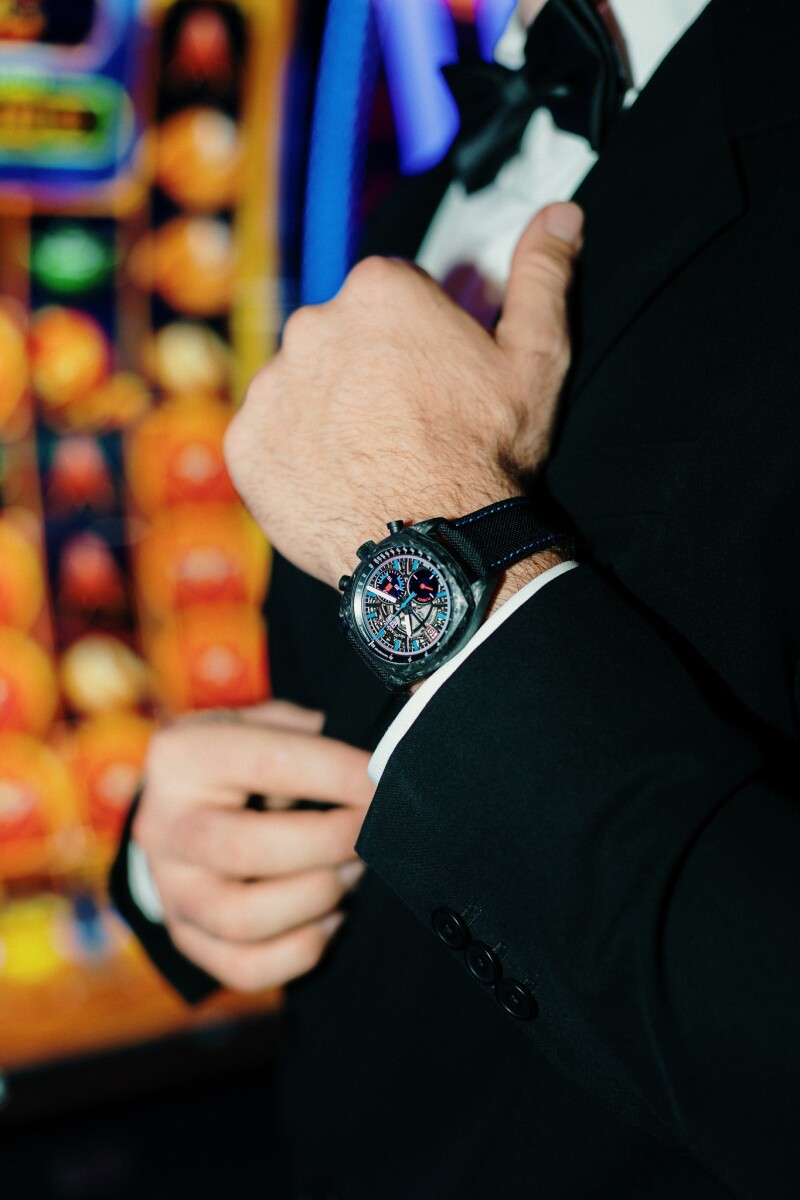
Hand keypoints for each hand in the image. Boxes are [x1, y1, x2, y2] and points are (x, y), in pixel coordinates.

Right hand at [132, 700, 374, 992]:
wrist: (176, 804)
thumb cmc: (238, 760)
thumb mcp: (262, 723)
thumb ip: (308, 732)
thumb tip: (377, 753)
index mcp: (183, 757)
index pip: (270, 762)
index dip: (338, 774)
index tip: (383, 784)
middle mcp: (164, 825)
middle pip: (249, 849)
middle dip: (328, 843)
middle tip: (369, 834)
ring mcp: (170, 888)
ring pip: (242, 919)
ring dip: (315, 899)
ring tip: (352, 875)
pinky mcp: (184, 936)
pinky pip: (244, 967)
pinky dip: (299, 951)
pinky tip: (329, 921)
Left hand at [224, 202, 582, 588]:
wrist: (432, 550)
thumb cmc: (487, 454)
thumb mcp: (535, 360)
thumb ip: (542, 275)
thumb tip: (562, 213)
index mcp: (379, 290)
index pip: (389, 300)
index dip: (418, 343)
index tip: (435, 385)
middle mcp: (313, 323)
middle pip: (338, 338)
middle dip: (364, 372)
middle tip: (403, 426)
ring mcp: (272, 384)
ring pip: (299, 386)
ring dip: (325, 412)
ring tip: (369, 459)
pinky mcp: (245, 442)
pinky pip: (265, 438)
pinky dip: (291, 456)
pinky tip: (333, 482)